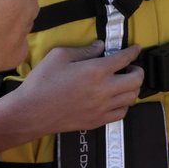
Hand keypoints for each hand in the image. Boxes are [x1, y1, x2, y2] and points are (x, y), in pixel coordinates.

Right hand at [16, 42, 143, 133]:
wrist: (30, 112)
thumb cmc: (41, 83)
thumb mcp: (59, 56)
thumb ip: (84, 50)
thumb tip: (100, 46)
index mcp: (96, 70)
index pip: (125, 58)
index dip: (134, 51)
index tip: (136, 49)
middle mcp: (104, 89)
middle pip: (136, 80)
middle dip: (138, 70)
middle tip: (131, 67)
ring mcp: (102, 107)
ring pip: (132, 97)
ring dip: (133, 87)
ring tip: (124, 82)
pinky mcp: (97, 120)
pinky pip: (122, 113)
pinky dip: (124, 104)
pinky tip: (116, 99)